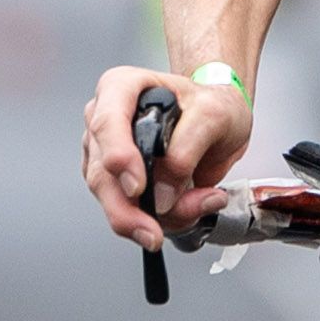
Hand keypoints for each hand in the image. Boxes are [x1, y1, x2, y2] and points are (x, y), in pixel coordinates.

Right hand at [84, 66, 249, 249]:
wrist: (218, 120)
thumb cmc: (211, 105)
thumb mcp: (214, 114)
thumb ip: (187, 148)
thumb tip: (163, 193)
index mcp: (121, 88)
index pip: (108, 123)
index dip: (118, 157)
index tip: (137, 187)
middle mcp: (105, 120)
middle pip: (102, 173)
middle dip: (128, 209)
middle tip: (153, 232)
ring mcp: (106, 153)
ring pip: (112, 199)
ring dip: (153, 217)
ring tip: (198, 205)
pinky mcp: (117, 182)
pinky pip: (130, 210)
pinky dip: (160, 219)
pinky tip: (187, 207)